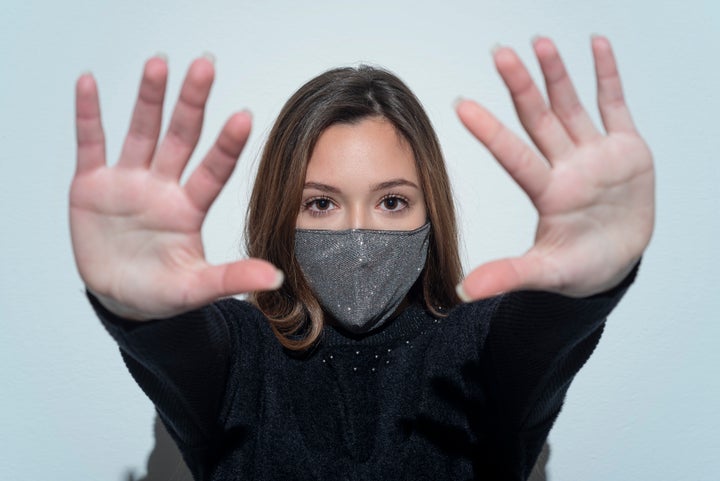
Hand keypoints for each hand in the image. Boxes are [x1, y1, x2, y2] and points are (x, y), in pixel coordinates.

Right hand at [70, 56, 282, 319]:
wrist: (121, 298)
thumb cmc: (162, 292)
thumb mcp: (196, 287)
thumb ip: (232, 277)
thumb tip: (276, 277)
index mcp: (190, 209)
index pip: (213, 171)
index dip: (227, 145)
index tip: (244, 117)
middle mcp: (163, 187)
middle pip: (181, 137)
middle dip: (192, 103)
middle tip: (206, 66)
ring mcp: (129, 182)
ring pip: (141, 132)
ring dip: (149, 99)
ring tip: (159, 64)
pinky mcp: (93, 184)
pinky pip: (91, 144)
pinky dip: (89, 115)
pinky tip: (90, 83)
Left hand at [456, 36, 653, 300]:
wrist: (616, 263)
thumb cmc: (579, 267)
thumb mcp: (546, 273)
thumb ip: (508, 275)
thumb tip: (463, 292)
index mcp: (548, 193)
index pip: (514, 156)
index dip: (490, 131)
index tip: (461, 105)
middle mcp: (567, 167)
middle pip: (539, 120)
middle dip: (521, 86)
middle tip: (500, 53)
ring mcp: (595, 155)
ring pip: (571, 106)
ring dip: (557, 74)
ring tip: (539, 42)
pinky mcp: (625, 150)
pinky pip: (614, 106)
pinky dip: (607, 76)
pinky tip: (596, 46)